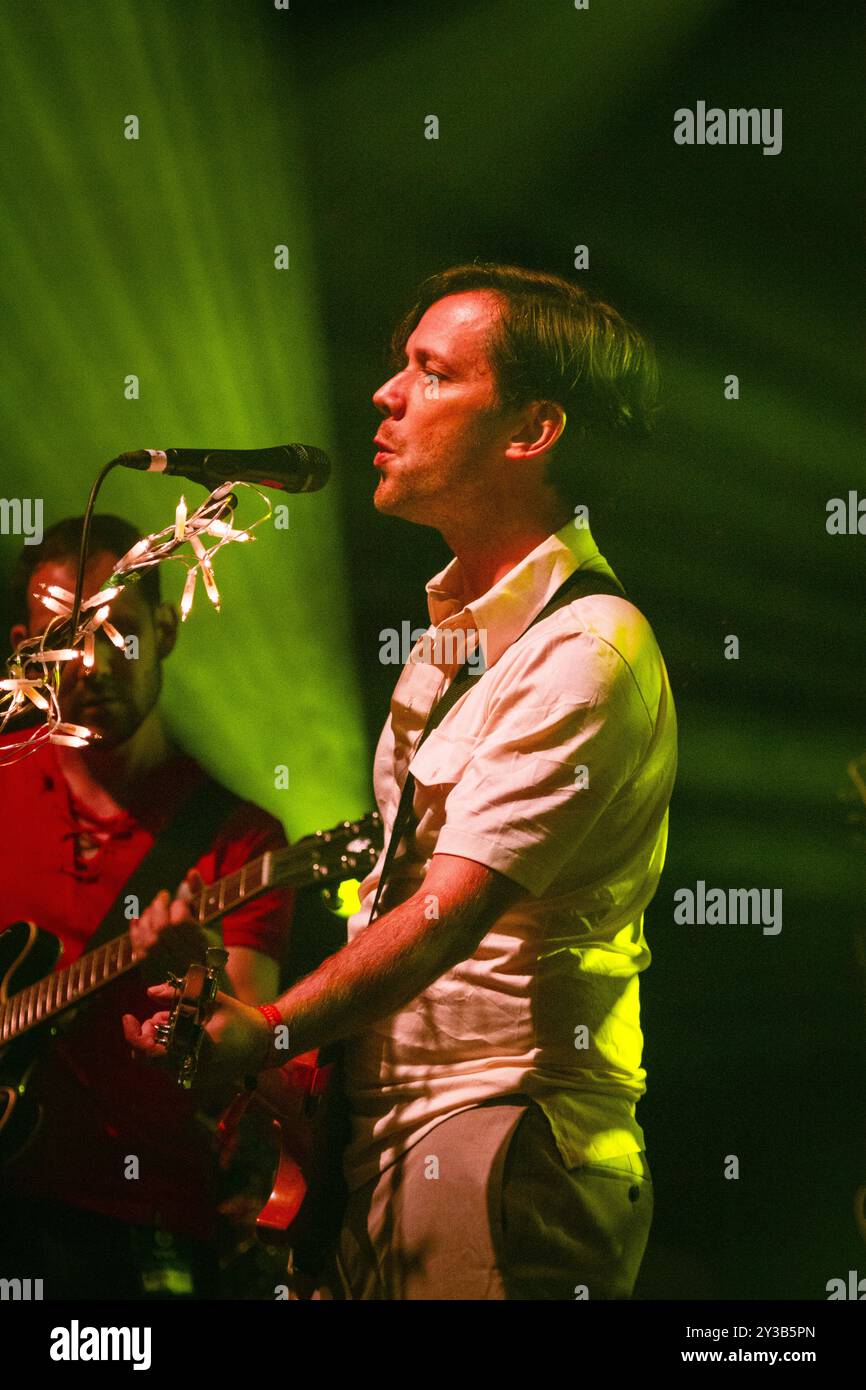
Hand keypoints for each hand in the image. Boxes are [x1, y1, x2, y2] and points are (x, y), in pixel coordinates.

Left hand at [122, 983, 272, 1088]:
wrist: (264, 1044)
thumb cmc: (240, 1018)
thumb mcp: (211, 999)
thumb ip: (179, 994)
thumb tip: (150, 992)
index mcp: (192, 1050)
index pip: (148, 1051)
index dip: (133, 1034)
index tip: (127, 1017)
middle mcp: (189, 1069)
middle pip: (148, 1057)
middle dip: (148, 1032)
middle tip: (159, 1014)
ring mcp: (192, 1078)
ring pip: (158, 1061)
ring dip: (159, 1039)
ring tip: (175, 1019)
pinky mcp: (196, 1079)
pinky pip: (171, 1064)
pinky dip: (169, 1047)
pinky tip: (183, 1031)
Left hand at [129, 872, 213, 980]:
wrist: (206, 983)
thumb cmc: (210, 945)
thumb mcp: (212, 920)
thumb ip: (201, 894)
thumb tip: (191, 872)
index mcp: (204, 946)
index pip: (180, 922)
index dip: (177, 907)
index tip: (181, 903)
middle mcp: (185, 961)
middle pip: (161, 930)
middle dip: (159, 909)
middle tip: (162, 897)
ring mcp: (168, 971)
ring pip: (148, 941)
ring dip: (147, 919)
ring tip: (152, 909)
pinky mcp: (152, 976)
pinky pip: (138, 952)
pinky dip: (136, 932)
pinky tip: (138, 920)